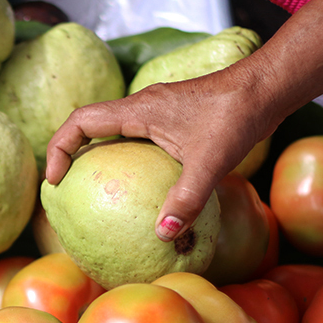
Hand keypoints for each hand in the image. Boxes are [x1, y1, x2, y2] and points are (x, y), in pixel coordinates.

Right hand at [45, 66, 280, 241]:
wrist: (267, 87)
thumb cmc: (237, 116)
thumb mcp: (210, 163)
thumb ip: (186, 200)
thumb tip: (163, 236)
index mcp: (137, 111)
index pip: (80, 122)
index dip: (59, 148)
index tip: (55, 179)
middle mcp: (140, 108)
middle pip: (88, 126)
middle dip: (69, 154)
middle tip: (64, 188)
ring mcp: (156, 112)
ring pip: (112, 132)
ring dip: (97, 156)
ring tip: (95, 191)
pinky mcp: (171, 119)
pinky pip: (135, 139)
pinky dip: (125, 160)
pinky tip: (141, 190)